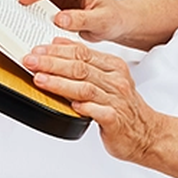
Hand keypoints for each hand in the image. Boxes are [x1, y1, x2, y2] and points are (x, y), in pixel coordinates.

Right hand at [18, 0, 130, 43]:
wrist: (116, 21)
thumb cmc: (112, 18)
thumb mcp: (101, 21)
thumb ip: (81, 19)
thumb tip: (60, 19)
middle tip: (7, 2)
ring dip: (22, 0)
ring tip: (7, 9)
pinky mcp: (54, 3)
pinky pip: (37, 4)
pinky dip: (27, 9)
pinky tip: (18, 17)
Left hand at [23, 38, 163, 163]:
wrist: (147, 134)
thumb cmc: (123, 107)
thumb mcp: (107, 78)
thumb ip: (86, 62)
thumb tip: (59, 43)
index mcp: (113, 67)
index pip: (82, 52)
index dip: (57, 50)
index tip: (37, 49)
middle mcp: (116, 81)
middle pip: (80, 67)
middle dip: (52, 63)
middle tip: (31, 61)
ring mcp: (116, 100)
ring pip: (84, 87)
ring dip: (59, 83)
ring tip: (39, 79)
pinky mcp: (115, 120)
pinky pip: (97, 111)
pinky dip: (83, 107)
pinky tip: (70, 104)